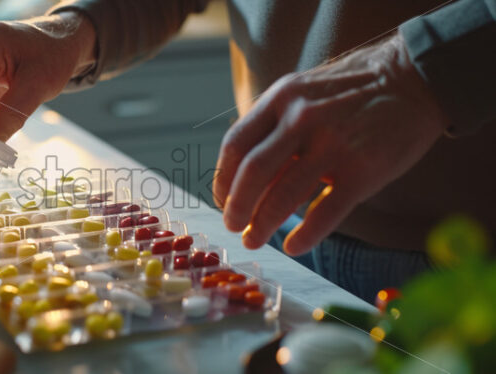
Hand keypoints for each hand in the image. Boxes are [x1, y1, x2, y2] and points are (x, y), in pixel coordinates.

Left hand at [213, 32, 446, 255]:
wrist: (414, 79)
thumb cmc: (352, 91)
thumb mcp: (304, 92)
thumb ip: (276, 126)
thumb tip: (247, 175)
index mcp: (281, 98)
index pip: (235, 145)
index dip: (223, 178)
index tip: (222, 198)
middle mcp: (301, 119)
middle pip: (252, 174)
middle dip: (236, 207)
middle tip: (233, 226)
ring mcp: (333, 145)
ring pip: (283, 197)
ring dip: (262, 226)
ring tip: (254, 240)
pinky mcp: (364, 170)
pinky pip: (325, 212)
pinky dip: (306, 236)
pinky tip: (294, 247)